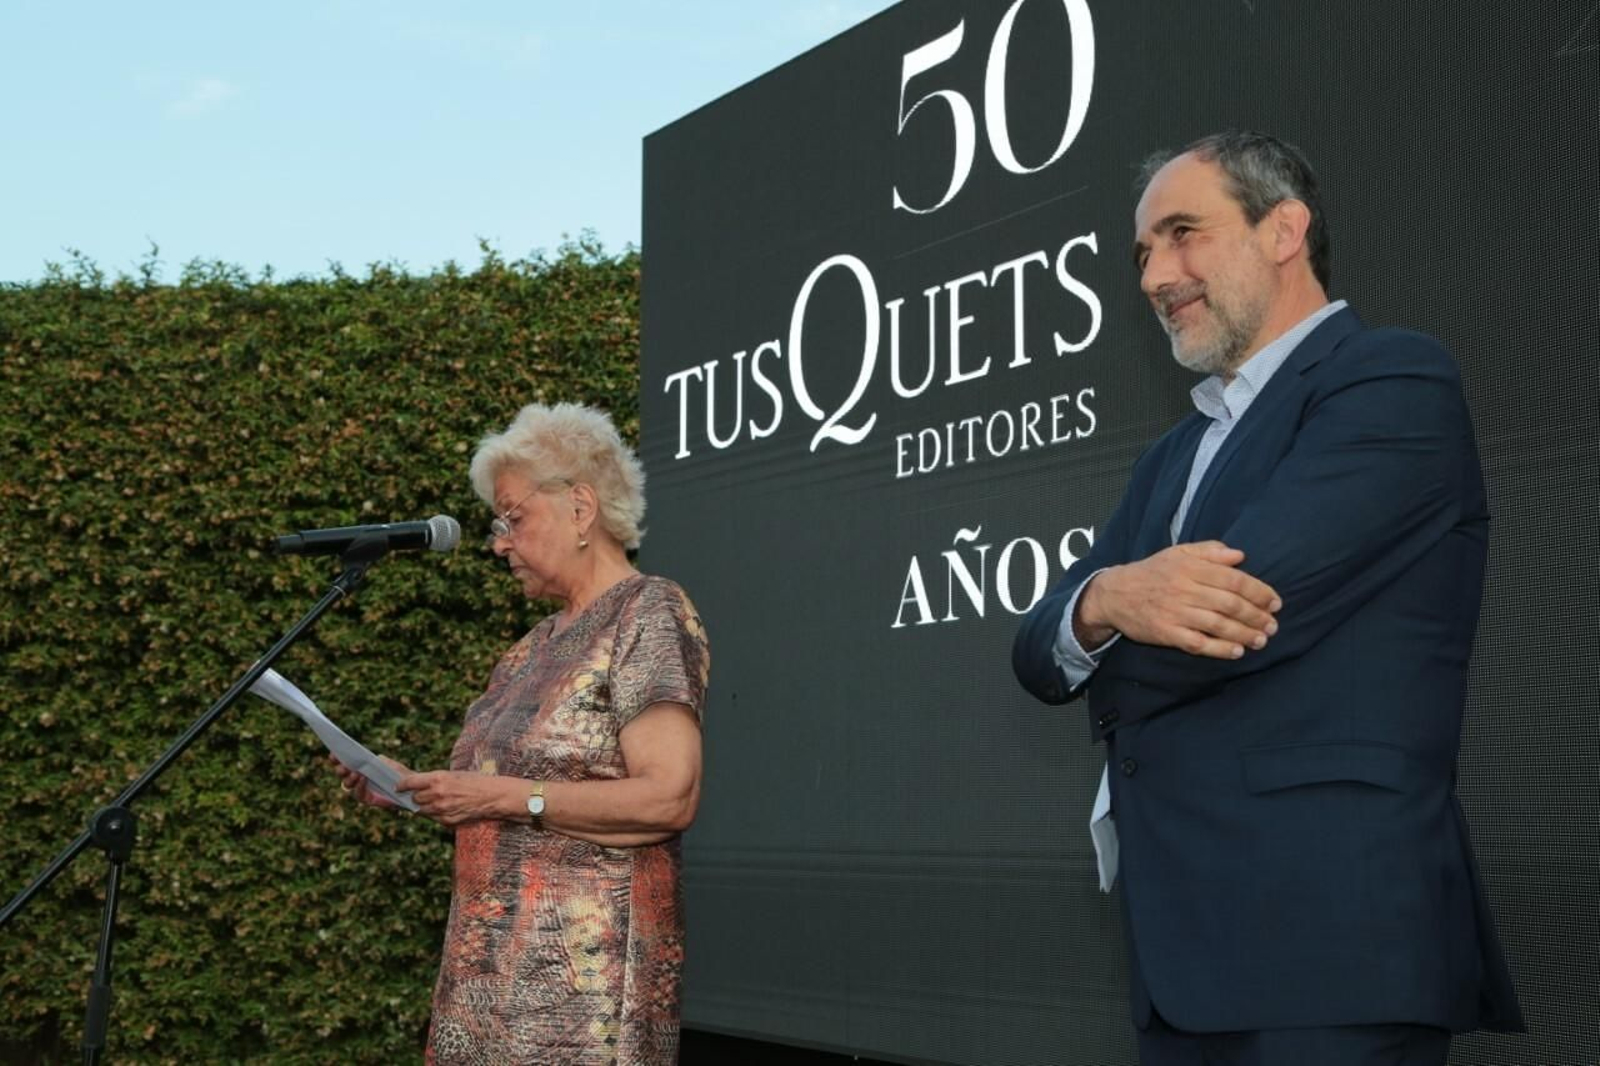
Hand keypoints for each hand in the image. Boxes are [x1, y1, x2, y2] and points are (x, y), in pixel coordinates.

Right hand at [328, 754, 409, 810]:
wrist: (410, 787)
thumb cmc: (399, 773)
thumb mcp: (387, 763)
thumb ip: (376, 760)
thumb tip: (366, 758)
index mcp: (359, 767)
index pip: (344, 762)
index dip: (336, 759)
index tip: (333, 754)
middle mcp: (357, 778)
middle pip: (342, 774)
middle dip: (340, 769)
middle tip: (343, 765)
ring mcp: (361, 789)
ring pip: (347, 785)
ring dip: (349, 778)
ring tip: (355, 772)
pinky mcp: (367, 799)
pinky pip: (358, 794)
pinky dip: (359, 786)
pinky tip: (362, 779)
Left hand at [395, 770, 513, 827]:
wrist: (494, 796)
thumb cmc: (475, 782)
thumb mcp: (453, 775)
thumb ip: (434, 781)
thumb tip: (416, 785)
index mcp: (438, 778)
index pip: (409, 782)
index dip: (401, 785)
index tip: (398, 786)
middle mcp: (436, 794)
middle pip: (414, 798)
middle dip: (414, 796)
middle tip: (417, 793)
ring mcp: (441, 809)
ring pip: (421, 810)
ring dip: (423, 806)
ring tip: (432, 801)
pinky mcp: (447, 821)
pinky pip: (433, 818)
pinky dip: (434, 814)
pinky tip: (443, 808)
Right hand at [1077, 541, 1280, 658]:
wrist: (1114, 594)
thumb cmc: (1152, 572)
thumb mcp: (1178, 553)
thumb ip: (1209, 551)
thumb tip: (1240, 555)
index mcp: (1190, 567)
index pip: (1233, 579)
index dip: (1259, 591)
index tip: (1275, 602)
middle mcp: (1184, 588)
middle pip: (1229, 603)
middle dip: (1257, 616)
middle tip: (1273, 625)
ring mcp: (1174, 612)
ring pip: (1218, 625)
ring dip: (1244, 634)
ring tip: (1262, 640)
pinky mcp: (1166, 632)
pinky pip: (1198, 643)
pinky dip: (1220, 648)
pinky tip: (1237, 651)